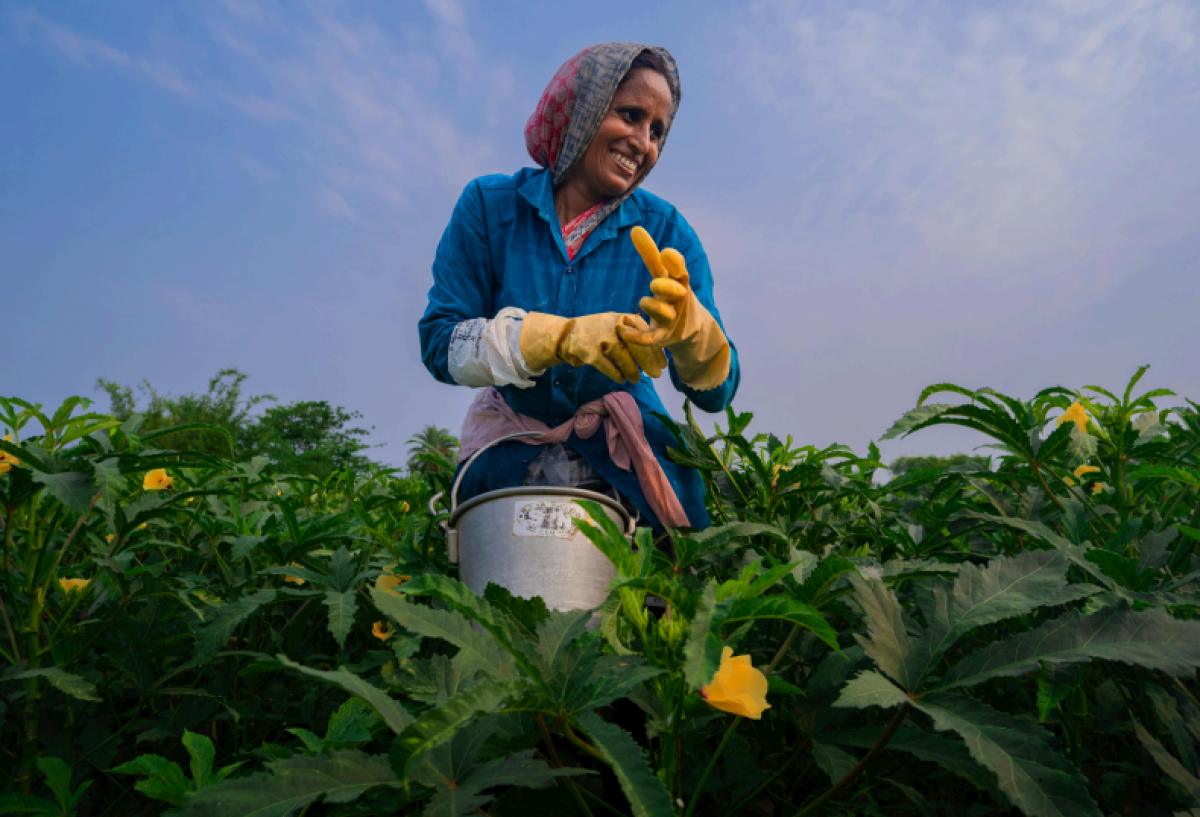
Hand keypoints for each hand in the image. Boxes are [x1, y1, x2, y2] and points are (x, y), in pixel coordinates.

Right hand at [520, 311, 667, 383]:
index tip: (663, 364)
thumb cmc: (599, 332)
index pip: (646, 334)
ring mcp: (600, 337)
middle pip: (636, 345)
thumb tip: (656, 354)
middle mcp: (614, 325)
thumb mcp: (617, 325)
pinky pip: (607, 366)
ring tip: (637, 379)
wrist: (567, 333)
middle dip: (648, 362)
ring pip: (622, 356)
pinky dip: (616, 374)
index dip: (656, 351)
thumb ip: (635, 334)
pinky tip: (621, 379)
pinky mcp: (589, 351)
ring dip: (632, 370)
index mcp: (624, 318)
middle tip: (656, 375)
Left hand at [618, 226, 731, 390]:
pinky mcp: (662, 337)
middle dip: (666, 287)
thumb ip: (650, 255)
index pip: (680, 270)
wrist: (689, 329)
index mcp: (679, 283)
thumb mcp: (663, 275)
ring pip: (664, 314)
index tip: (666, 253)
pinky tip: (624, 330)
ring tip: (643, 302)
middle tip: (654, 283)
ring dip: (653, 307)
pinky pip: (650, 338)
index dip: (674, 263)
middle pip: (675, 292)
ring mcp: (671, 319)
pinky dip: (638, 336)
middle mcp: (678, 300)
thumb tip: (635, 228)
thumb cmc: (672, 295)